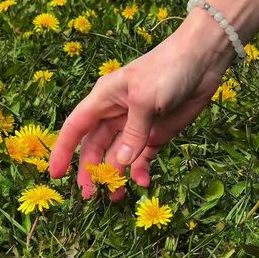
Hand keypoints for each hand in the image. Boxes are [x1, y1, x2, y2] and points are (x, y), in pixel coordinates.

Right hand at [49, 12, 233, 200]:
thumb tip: (118, 164)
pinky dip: (141, 171)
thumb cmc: (168, 69)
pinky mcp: (157, 133)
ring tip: (116, 198)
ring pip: (118, 156)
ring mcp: (137, 125)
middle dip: (91, 170)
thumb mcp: (145, 99)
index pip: (75, 127)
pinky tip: (143, 182)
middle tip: (91, 196)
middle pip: (94, 147)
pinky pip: (143, 157)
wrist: (203, 59)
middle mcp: (116, 114)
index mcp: (104, 99)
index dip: (63, 150)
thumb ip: (132, 132)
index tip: (55, 175)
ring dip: (116, 176)